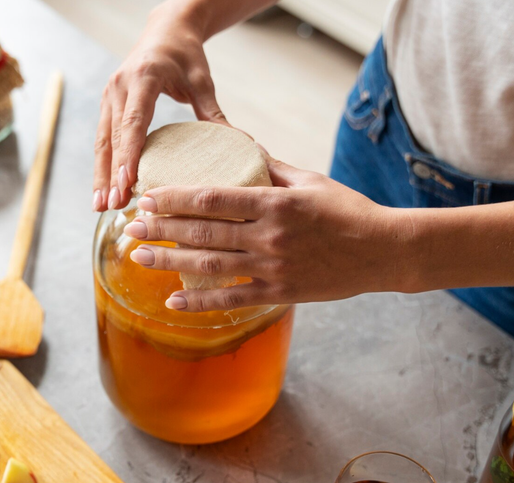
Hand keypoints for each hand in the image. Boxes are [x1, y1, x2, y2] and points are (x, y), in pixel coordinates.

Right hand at [93, 4, 228, 211]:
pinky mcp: (107, 104)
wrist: (164, 31)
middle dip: (111, 174)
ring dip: (100, 175)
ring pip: (102, 141)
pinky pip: (102, 139)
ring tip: (101, 206)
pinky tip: (104, 190)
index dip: (129, 153)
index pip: (134, 121)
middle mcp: (120, 86)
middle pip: (113, 137)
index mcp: (144, 77)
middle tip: (113, 205)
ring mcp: (110, 95)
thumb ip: (214, 113)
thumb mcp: (202, 82)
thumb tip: (242, 144)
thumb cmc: (185, 55)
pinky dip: (102, 165)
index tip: (128, 182)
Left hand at [123, 157, 412, 311]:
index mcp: (274, 202)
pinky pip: (232, 299)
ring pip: (210, 266)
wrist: (384, 251)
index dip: (174, 199)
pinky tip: (173, 302)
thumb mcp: (309, 181)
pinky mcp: (279, 292)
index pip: (212, 198)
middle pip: (202, 232)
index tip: (148, 199)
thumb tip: (241, 149)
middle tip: (129, 228)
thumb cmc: (348, 210)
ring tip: (138, 257)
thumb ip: (271, 168)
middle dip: (160, 229)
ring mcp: (273, 267)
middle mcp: (269, 235)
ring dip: (169, 262)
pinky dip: (200, 303)